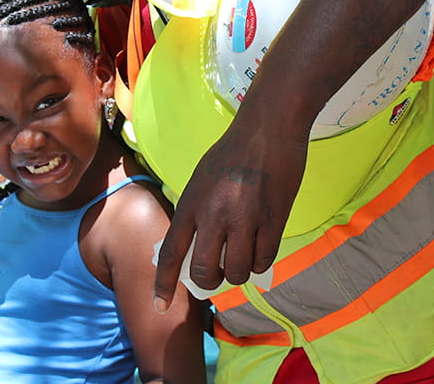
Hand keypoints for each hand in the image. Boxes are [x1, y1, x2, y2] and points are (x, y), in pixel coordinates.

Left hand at [153, 116, 306, 311]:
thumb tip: (194, 250)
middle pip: (206, 272)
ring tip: (243, 257)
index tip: (160, 306)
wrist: (268, 127)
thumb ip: (196, 213)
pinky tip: (261, 245)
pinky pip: (265, 258)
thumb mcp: (201, 179)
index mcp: (192, 203)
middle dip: (211, 281)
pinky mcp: (274, 218)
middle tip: (219, 274)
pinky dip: (261, 260)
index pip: (172, 253)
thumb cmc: (232, 152)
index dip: (164, 284)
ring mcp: (245, 218)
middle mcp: (215, 214)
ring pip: (239, 271)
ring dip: (240, 273)